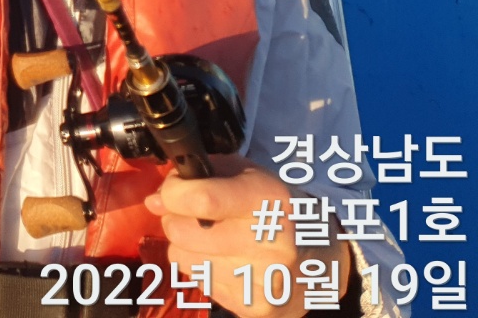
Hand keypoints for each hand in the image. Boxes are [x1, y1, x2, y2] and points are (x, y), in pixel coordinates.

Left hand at [146, 156, 351, 317]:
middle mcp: (271, 242)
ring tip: (216, 241)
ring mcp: (265, 280)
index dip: (173, 194)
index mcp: (268, 200)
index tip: (172, 191)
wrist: (324, 259)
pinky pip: (200, 283)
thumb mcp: (247, 176)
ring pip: (184, 260)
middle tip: (194, 217)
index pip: (202, 199)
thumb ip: (199, 177)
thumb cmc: (276, 209)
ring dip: (189, 248)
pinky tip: (230, 263)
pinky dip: (206, 271)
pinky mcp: (258, 308)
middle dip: (176, 220)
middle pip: (183, 233)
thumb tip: (155, 201)